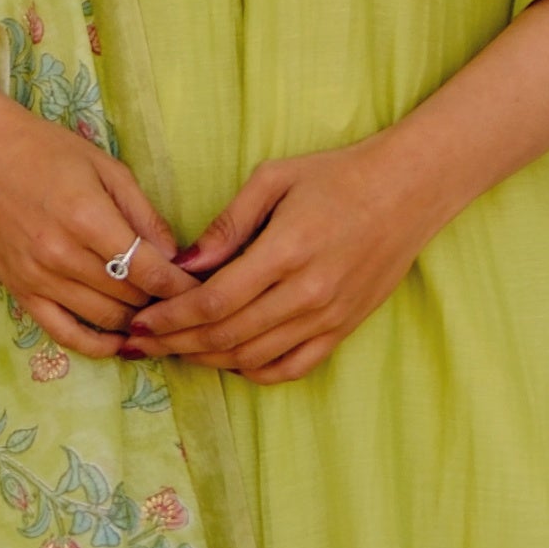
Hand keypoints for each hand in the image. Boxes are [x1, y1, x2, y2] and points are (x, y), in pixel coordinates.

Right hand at [0, 86, 194, 360]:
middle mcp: (61, 255)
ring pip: (105, 320)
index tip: (205, 289)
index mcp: (87, 218)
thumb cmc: (45, 150)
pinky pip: (64, 334)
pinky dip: (97, 345)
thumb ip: (143, 213)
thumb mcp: (106, 167)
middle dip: (165, 302)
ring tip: (160, 316)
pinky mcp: (20, 291)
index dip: (183, 286)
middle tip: (187, 301)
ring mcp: (38, 278)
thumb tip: (176, 257)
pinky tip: (121, 343)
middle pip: (131, 299)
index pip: (150, 271)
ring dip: (137, 322)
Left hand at [122, 134, 436, 379]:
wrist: (408, 190)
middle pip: (226, 336)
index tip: (140, 323)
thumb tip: (182, 266)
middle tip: (140, 344)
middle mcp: (308, 293)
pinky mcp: (344, 329)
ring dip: (207, 360)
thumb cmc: (336, 175)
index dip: (170, 319)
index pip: (213, 302)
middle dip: (175, 344)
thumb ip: (226, 226)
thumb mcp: (273, 179)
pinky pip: (292, 368)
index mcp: (286, 251)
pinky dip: (254, 371)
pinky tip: (229, 360)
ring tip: (174, 351)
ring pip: (254, 358)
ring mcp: (329, 316)